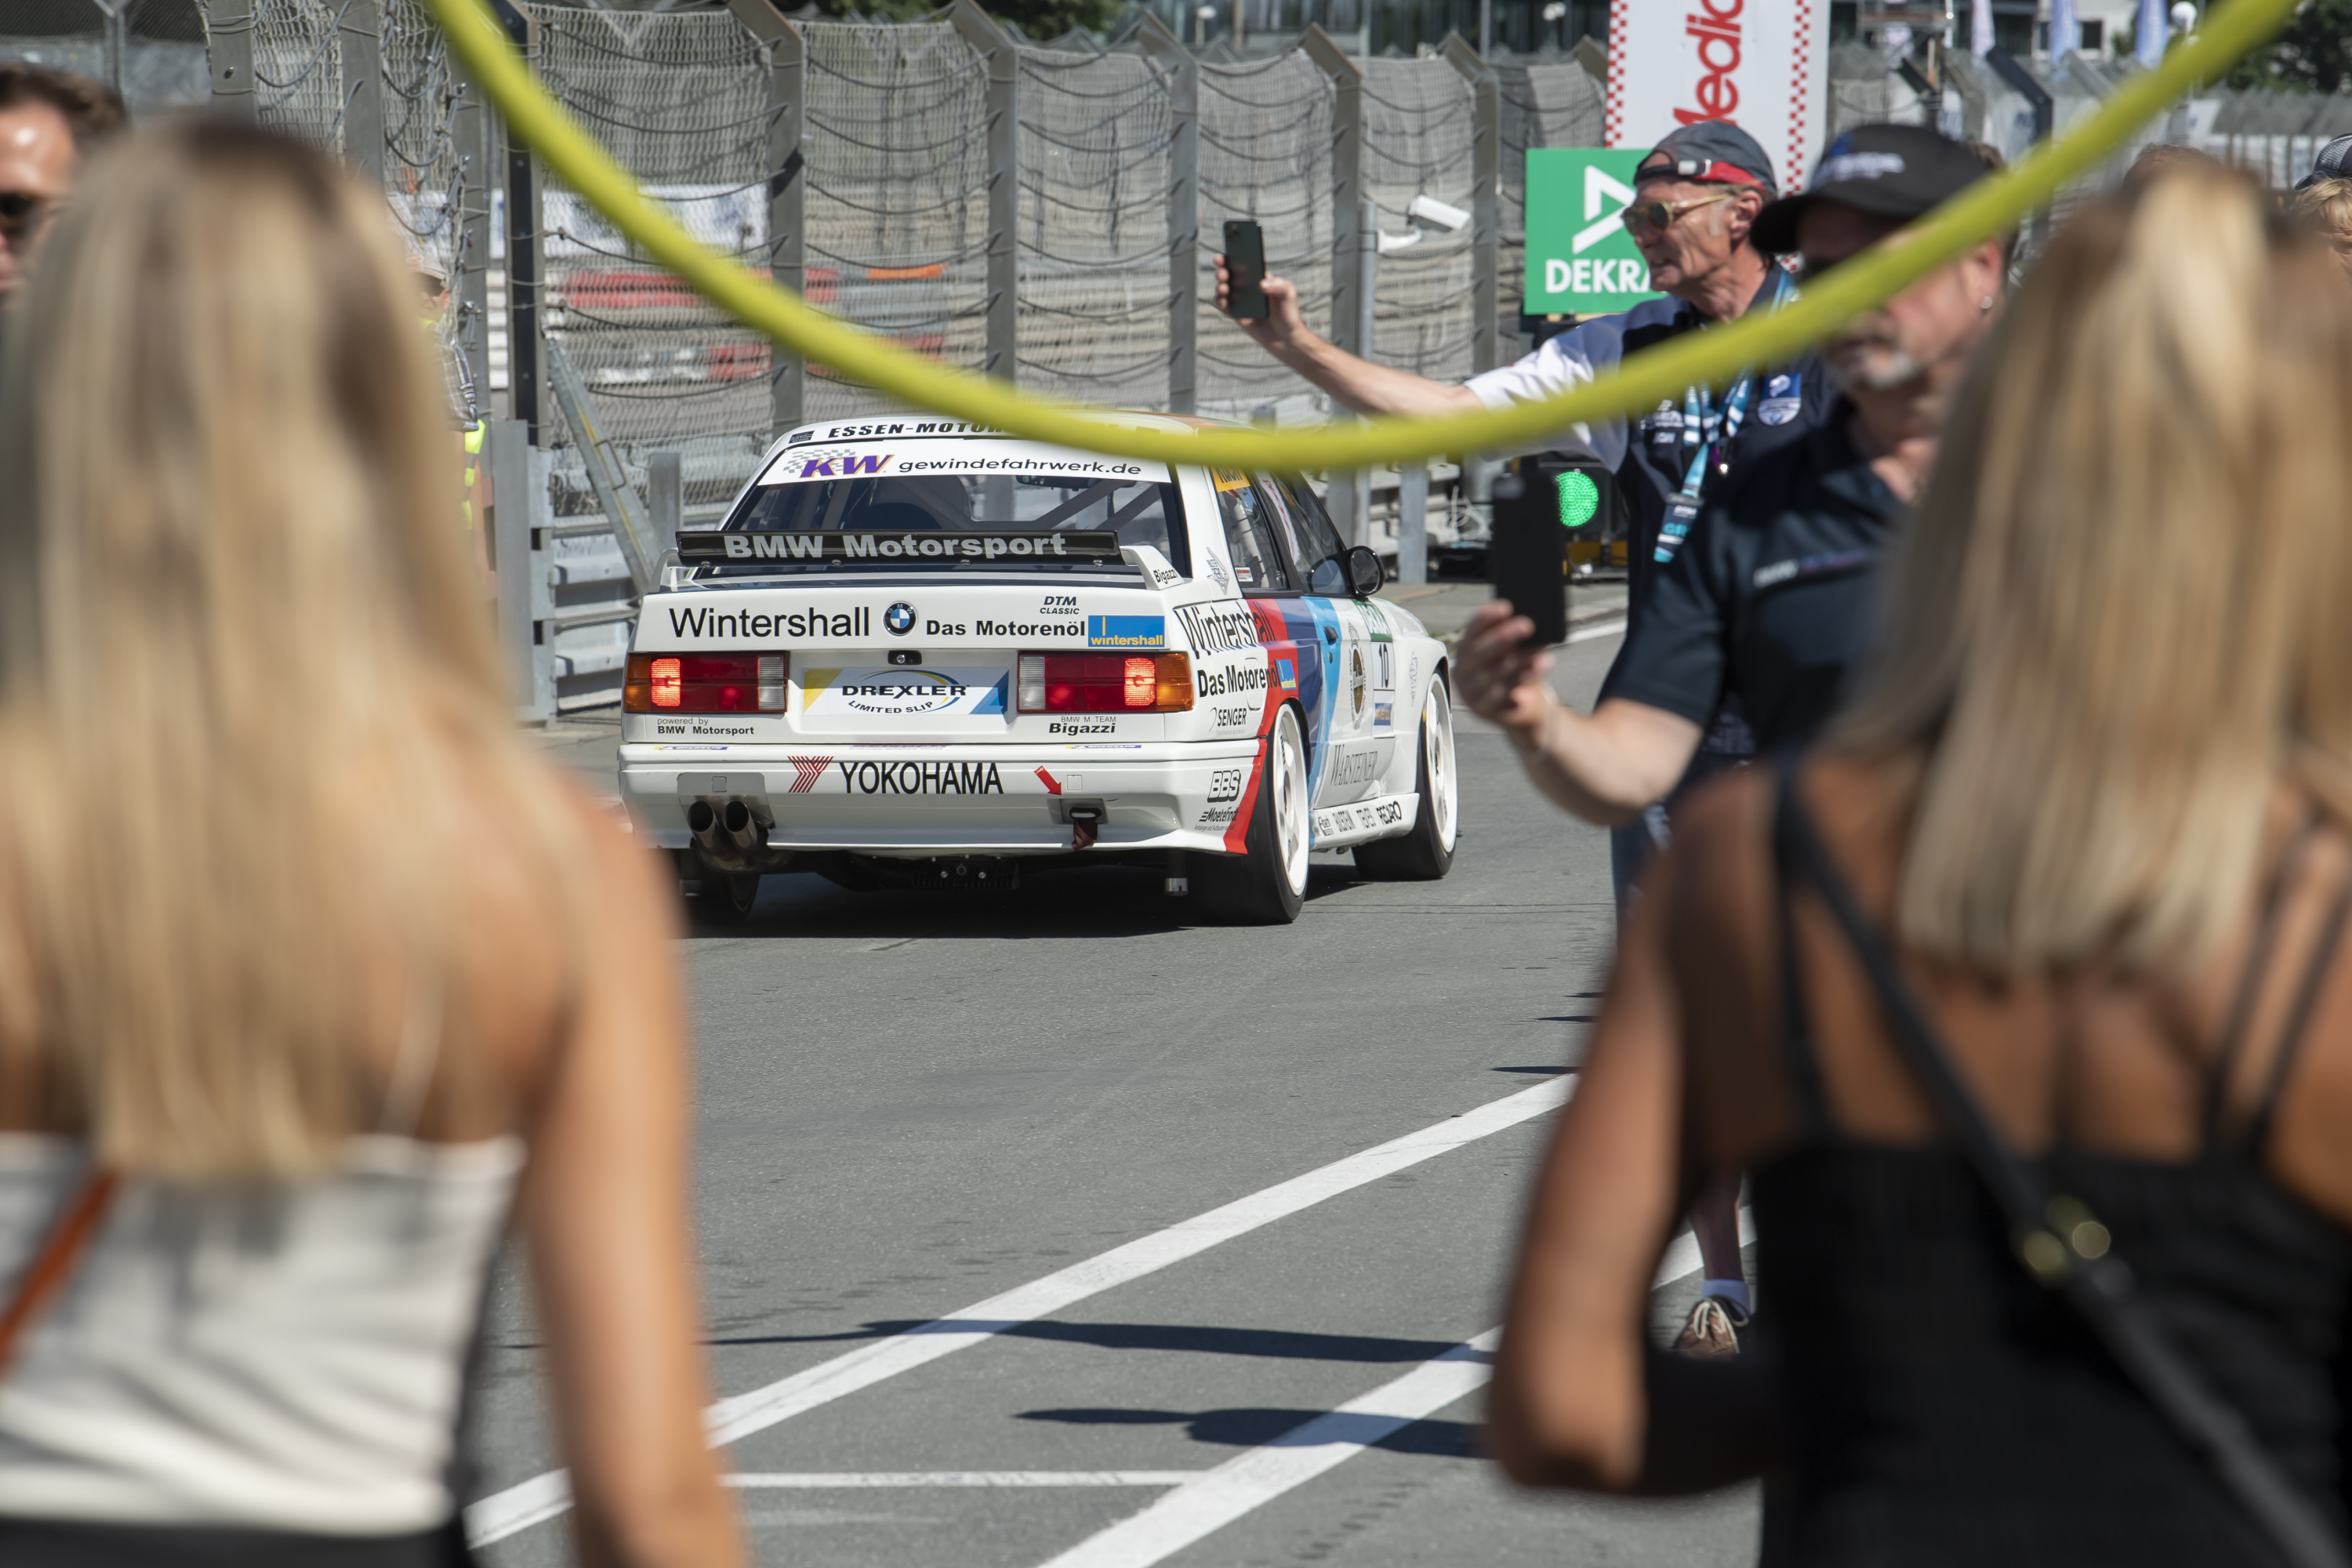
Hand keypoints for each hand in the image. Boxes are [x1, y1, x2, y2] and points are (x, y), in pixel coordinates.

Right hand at [1212, 253, 1305, 352]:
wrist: (1285, 338)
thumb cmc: (1288, 313)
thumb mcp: (1288, 295)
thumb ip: (1279, 286)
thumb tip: (1262, 284)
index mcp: (1259, 277)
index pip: (1244, 262)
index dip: (1233, 257)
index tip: (1225, 254)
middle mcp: (1248, 286)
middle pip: (1230, 273)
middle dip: (1223, 270)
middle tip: (1223, 272)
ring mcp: (1240, 300)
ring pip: (1224, 288)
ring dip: (1220, 285)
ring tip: (1223, 288)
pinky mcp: (1236, 314)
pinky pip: (1224, 306)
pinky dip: (1219, 301)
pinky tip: (1222, 300)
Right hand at [1456, 599, 1555, 751]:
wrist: (1523, 707)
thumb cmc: (1517, 670)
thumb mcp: (1515, 650)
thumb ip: (1515, 637)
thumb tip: (1529, 618)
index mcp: (1466, 648)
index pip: (1471, 630)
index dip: (1486, 618)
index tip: (1506, 606)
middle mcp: (1462, 668)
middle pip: (1479, 651)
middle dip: (1503, 637)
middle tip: (1527, 625)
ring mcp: (1469, 691)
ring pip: (1493, 672)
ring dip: (1519, 660)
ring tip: (1540, 651)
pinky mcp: (1480, 709)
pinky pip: (1500, 693)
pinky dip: (1521, 680)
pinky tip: (1537, 668)